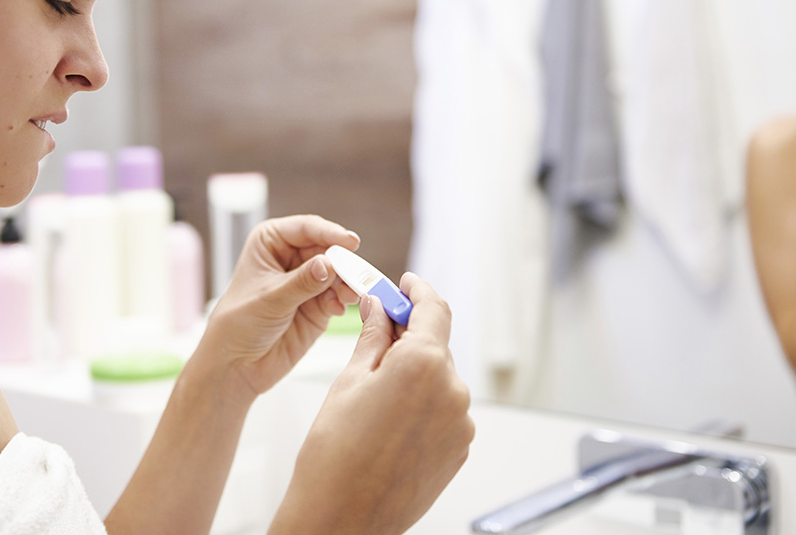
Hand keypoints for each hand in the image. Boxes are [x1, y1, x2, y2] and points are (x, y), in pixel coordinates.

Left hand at [198, 215, 360, 395]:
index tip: (349, 243)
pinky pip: (338, 296)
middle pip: (327, 249)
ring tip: (350, 294)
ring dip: (346, 282)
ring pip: (337, 273)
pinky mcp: (318, 306)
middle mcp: (291, 257)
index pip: (306, 228)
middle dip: (343, 261)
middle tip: (357, 273)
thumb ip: (302, 282)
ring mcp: (306, 282)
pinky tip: (339, 308)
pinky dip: (342, 300)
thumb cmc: (238, 323)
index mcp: (271, 242)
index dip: (330, 233)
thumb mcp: (270, 298)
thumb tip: (329, 264)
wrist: (236, 364)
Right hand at [270, 274, 474, 534]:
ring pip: (439, 380)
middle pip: (435, 345)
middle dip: (408, 338)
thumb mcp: (348, 381)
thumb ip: (372, 336)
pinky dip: (422, 404)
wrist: (341, 519)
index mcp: (424, 364)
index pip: (433, 308)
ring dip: (414, 374)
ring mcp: (460, 422)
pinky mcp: (460, 448)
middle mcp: (452, 391)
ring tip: (374, 395)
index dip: (418, 290)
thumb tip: (378, 307)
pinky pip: (444, 411)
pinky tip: (389, 420)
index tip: (406, 284)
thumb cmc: (335, 456)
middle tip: (376, 335)